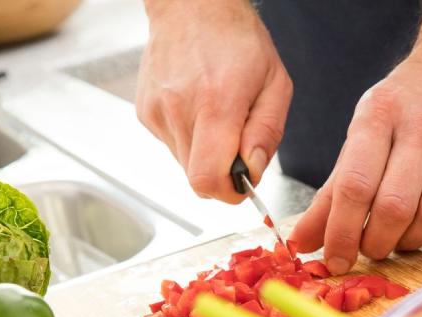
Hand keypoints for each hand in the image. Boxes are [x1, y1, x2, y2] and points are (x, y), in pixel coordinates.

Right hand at [136, 0, 291, 202]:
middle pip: (196, 178)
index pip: (207, 178)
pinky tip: (198, 109)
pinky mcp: (145, 113)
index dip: (228, 192)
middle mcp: (180, 109)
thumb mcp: (276, 84)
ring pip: (184, 165)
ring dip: (206, 155)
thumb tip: (251, 172)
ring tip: (218, 118)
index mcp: (217, 103)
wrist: (192, 6)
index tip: (243, 183)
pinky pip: (173, 145)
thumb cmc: (239, 40)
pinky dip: (190, 139)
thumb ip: (266, 133)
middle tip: (237, 142)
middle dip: (222, 173)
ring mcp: (157, 112)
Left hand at [289, 42, 421, 274]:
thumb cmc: (402, 109)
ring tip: (400, 238)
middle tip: (371, 249)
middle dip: (377, 243)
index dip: (342, 233)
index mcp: (378, 116)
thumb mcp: (359, 135)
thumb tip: (302, 241)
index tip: (336, 260)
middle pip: (395, 207)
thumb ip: (331, 192)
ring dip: (411, 242)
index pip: (355, 186)